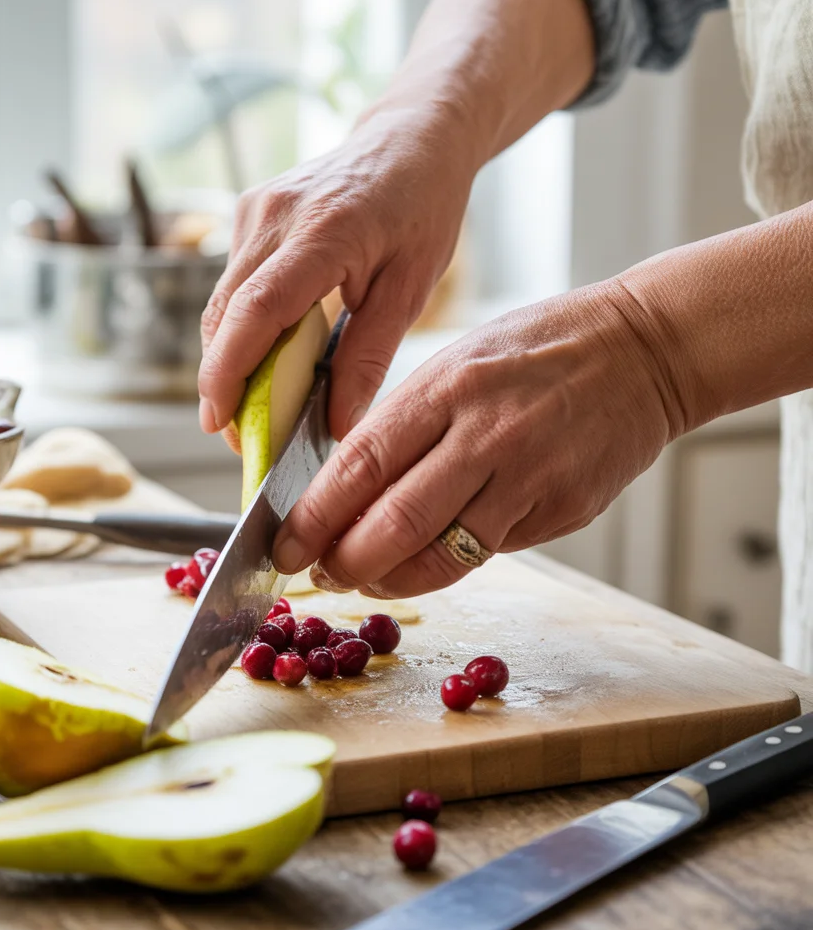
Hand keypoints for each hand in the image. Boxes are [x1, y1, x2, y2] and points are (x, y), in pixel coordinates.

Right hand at [198, 104, 477, 445]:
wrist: (411, 137)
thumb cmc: (422, 207)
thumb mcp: (411, 289)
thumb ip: (370, 357)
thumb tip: (338, 425)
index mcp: (323, 232)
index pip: (256, 310)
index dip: (228, 371)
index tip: (218, 421)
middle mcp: (275, 215)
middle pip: (225, 312)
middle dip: (222, 381)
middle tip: (236, 435)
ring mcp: (255, 209)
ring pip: (221, 302)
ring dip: (227, 357)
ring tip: (248, 408)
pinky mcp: (249, 212)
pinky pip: (232, 282)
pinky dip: (239, 327)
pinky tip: (260, 358)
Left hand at [272, 283, 682, 597]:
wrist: (643, 351)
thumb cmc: (537, 351)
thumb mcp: (457, 361)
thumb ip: (405, 423)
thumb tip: (347, 489)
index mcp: (447, 387)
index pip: (361, 464)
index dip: (314, 517)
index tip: (285, 546)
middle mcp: (486, 434)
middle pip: (395, 524)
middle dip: (344, 563)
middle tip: (321, 574)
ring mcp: (530, 478)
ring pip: (443, 558)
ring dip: (392, 579)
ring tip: (367, 576)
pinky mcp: (564, 510)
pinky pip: (492, 551)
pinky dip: (452, 561)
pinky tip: (434, 553)